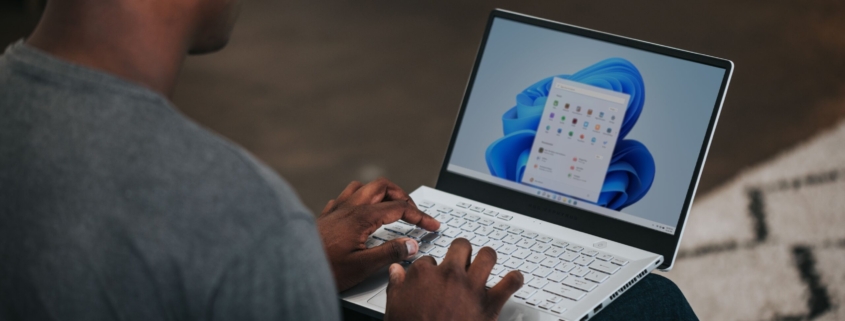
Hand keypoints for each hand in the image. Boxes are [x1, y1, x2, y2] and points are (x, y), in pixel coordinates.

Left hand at [317, 178, 439, 291]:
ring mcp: (336, 209)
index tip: (432, 225)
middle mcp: (349, 206)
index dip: (420, 216)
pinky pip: (346, 196)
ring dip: (381, 192)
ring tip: (391, 206)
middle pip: (383, 186)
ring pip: (363, 187)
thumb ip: (390, 253)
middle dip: (403, 195)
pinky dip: (361, 199)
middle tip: (414, 212)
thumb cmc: (323, 268)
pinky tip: (361, 211)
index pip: (400, 207)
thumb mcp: (363, 266)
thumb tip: (411, 244)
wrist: (291, 267)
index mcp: (362, 216)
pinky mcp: (326, 216)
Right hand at [384, 238, 523, 320]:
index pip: (429, 259)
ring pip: (488, 256)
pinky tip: (514, 279)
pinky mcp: (490, 303)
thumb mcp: (395, 306)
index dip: (432, 267)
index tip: (433, 275)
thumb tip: (397, 271)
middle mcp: (450, 275)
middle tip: (461, 259)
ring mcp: (471, 287)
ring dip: (487, 258)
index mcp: (425, 274)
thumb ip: (397, 285)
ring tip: (486, 261)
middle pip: (461, 246)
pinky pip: (510, 284)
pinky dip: (515, 280)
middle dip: (461, 251)